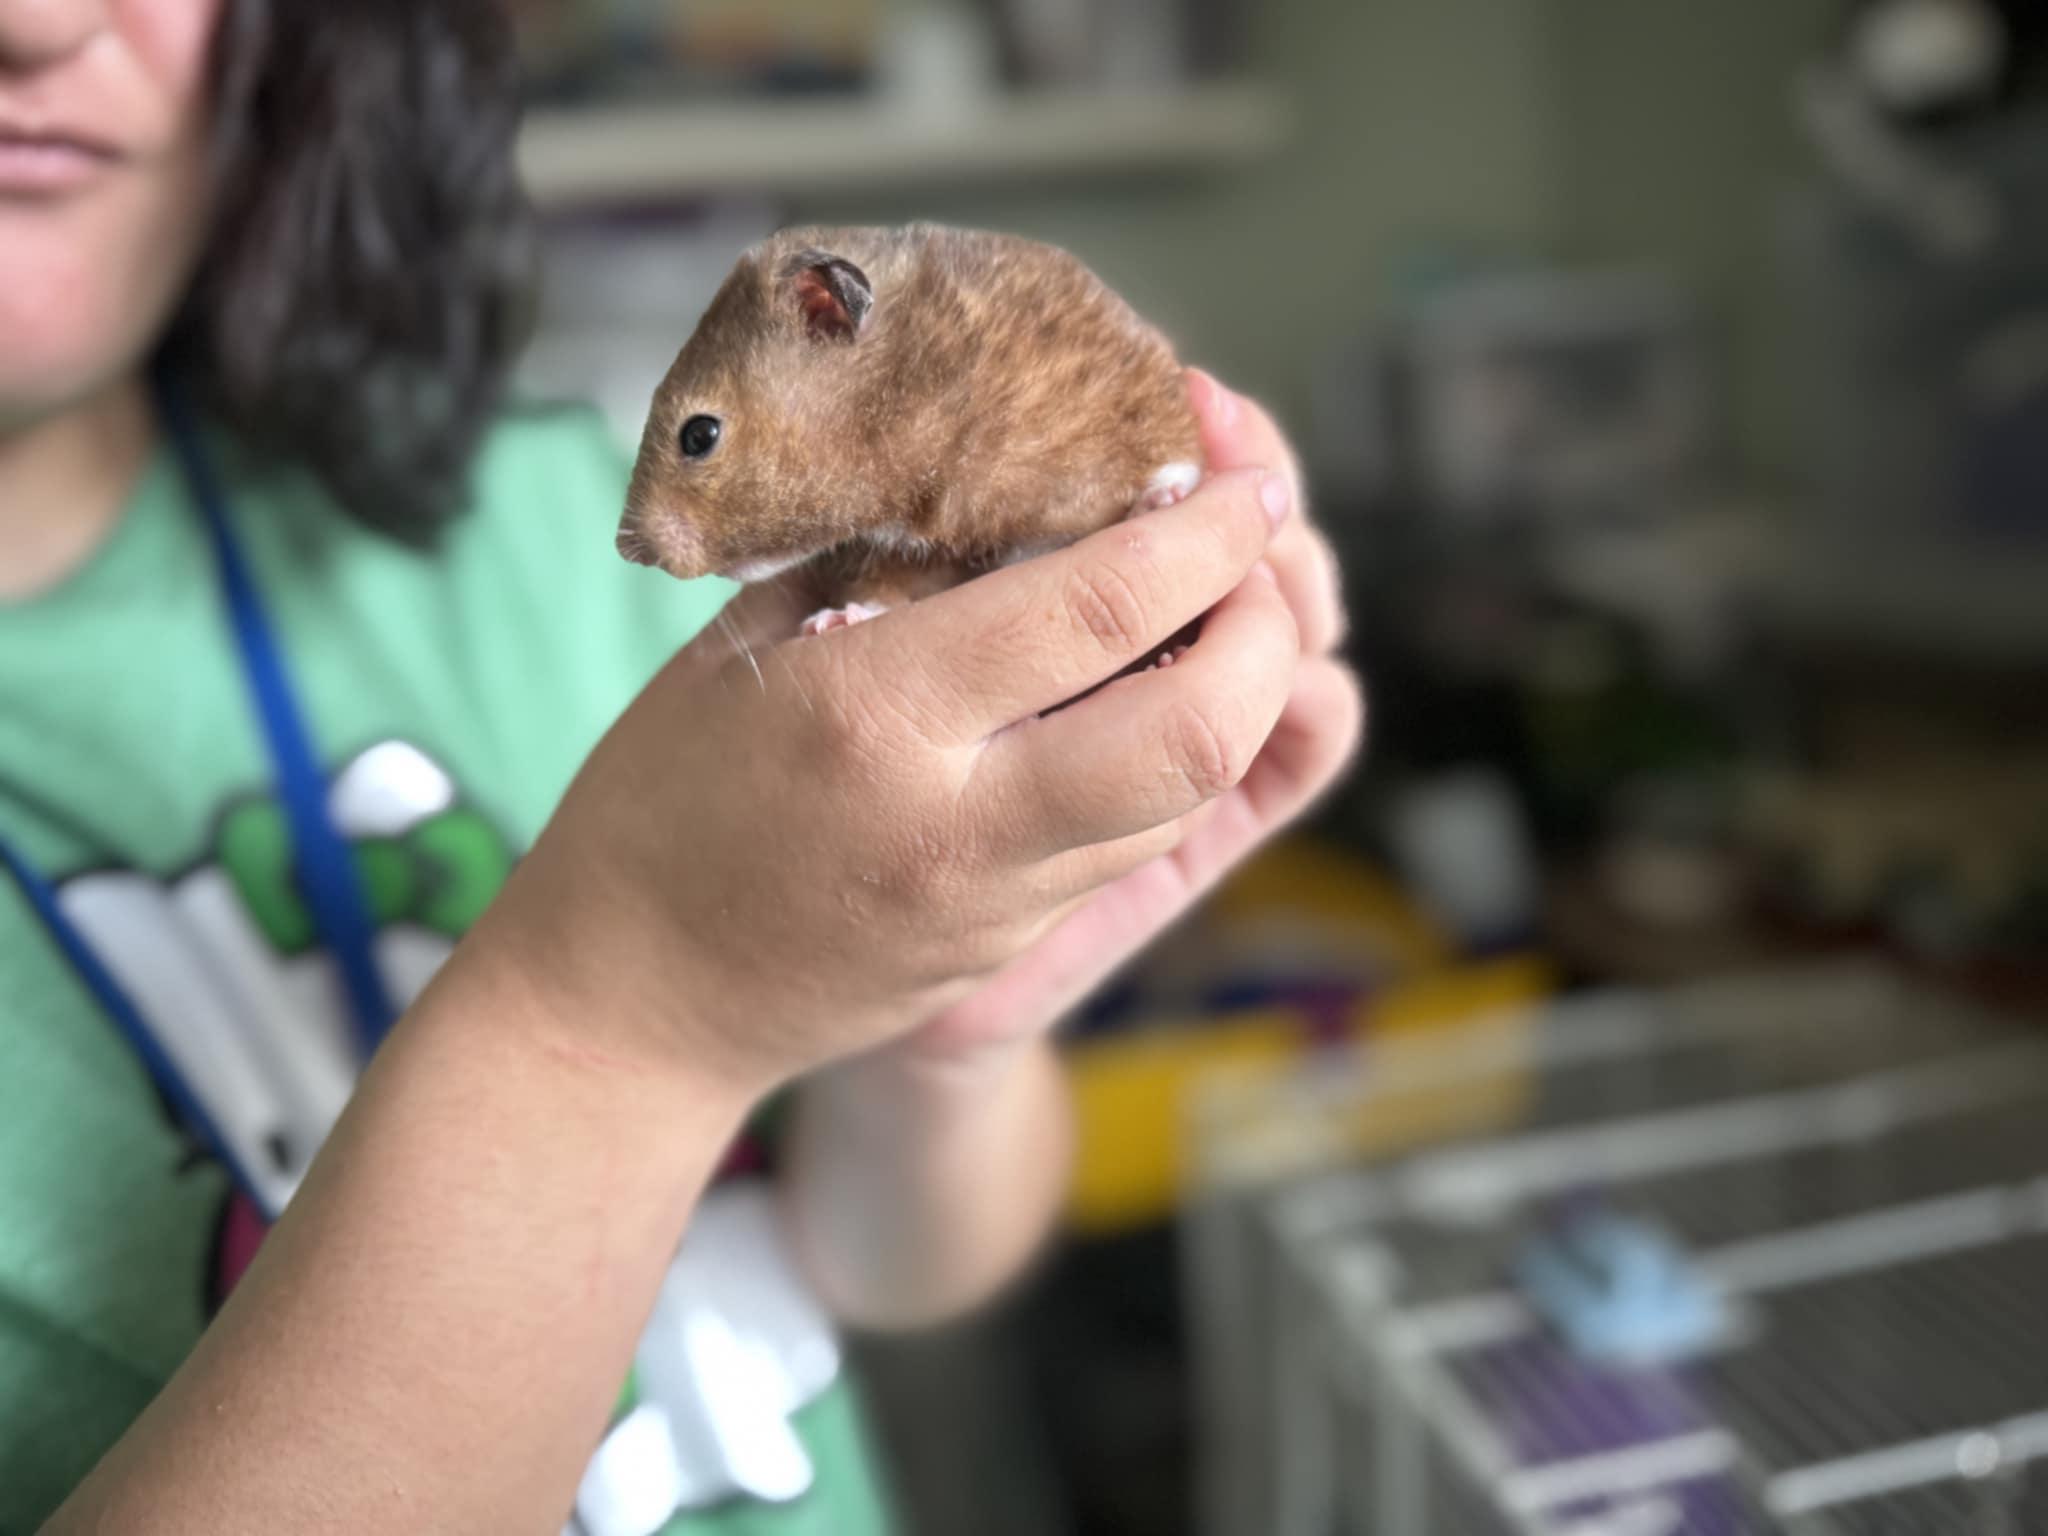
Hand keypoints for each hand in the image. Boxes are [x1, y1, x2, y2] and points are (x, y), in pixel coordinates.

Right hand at [479, 458, 1302, 1099]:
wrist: (633, 1003)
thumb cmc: (662, 803)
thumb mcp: (741, 647)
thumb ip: (877, 566)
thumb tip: (1007, 487)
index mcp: (876, 712)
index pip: (1098, 607)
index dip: (1205, 527)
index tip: (1245, 477)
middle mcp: (960, 818)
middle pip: (1199, 729)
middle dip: (1270, 627)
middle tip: (1262, 554)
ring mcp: (997, 901)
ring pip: (1189, 794)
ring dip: (1240, 694)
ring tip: (1224, 610)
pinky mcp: (1012, 945)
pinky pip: (1134, 842)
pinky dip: (1177, 759)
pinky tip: (1155, 694)